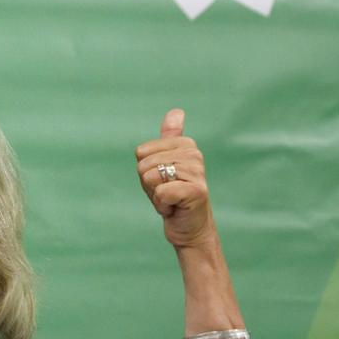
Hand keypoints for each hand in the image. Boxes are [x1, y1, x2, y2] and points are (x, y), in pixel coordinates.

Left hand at [135, 109, 215, 249]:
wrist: (190, 227)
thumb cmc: (174, 195)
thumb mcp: (165, 163)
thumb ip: (170, 137)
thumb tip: (177, 111)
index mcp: (185, 144)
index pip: (141, 153)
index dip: (145, 171)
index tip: (162, 180)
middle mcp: (194, 155)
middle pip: (144, 165)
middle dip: (149, 185)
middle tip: (167, 192)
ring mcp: (197, 172)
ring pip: (150, 178)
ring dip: (155, 195)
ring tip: (171, 199)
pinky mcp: (196, 191)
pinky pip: (161, 193)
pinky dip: (162, 205)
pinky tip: (175, 208)